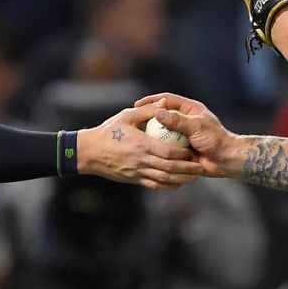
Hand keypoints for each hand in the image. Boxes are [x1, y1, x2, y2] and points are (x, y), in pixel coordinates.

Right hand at [77, 99, 202, 189]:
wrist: (88, 152)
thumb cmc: (108, 131)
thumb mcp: (127, 116)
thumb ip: (147, 110)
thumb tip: (165, 102)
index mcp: (141, 144)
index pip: (168, 152)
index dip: (183, 154)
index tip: (192, 150)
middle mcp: (141, 160)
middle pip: (170, 168)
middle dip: (187, 169)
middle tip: (199, 167)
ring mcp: (137, 172)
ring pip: (164, 179)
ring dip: (181, 180)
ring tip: (193, 178)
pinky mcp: (133, 179)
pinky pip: (153, 185)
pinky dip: (167, 186)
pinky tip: (177, 184)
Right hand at [135, 93, 242, 178]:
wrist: (226, 160)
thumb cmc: (216, 139)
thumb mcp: (196, 126)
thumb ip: (178, 120)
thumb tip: (157, 113)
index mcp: (189, 110)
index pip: (167, 100)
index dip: (152, 101)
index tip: (138, 105)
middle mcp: (183, 122)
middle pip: (162, 117)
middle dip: (148, 118)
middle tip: (134, 122)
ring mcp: (181, 137)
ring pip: (162, 134)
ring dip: (151, 136)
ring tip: (138, 139)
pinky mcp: (179, 151)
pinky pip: (165, 149)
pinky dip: (157, 150)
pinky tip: (146, 153)